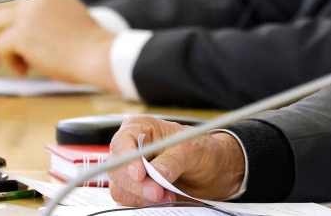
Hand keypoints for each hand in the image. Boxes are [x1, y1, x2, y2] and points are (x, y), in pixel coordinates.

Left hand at [0, 0, 115, 88]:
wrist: (98, 56)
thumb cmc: (84, 42)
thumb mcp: (63, 11)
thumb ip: (39, 6)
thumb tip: (6, 14)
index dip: (2, 5)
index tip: (8, 25)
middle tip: (9, 44)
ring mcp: (28, 13)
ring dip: (3, 44)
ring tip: (22, 58)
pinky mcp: (23, 34)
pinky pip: (0, 45)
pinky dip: (11, 60)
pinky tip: (26, 68)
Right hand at [108, 116, 245, 205]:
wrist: (212, 171)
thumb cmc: (202, 150)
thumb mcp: (193, 148)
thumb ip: (174, 159)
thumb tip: (155, 174)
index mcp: (140, 128)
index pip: (122, 142)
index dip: (127, 159)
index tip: (140, 174)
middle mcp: (131, 149)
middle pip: (118, 170)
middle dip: (137, 184)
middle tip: (158, 193)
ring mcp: (131, 171)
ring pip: (120, 189)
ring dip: (142, 197)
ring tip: (169, 195)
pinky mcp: (135, 190)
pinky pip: (129, 201)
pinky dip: (144, 204)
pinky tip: (164, 200)